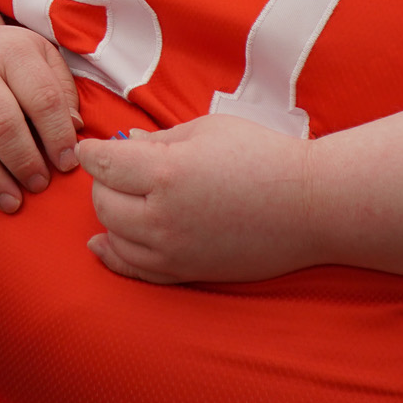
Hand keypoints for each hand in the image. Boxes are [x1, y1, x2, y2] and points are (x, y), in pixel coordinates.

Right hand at [0, 25, 80, 215]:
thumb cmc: (8, 61)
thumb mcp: (43, 57)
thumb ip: (62, 91)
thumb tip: (74, 129)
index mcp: (12, 53)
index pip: (41, 97)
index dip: (58, 135)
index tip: (68, 163)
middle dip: (24, 161)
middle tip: (40, 185)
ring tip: (13, 202)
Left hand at [79, 115, 320, 283]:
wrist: (311, 207)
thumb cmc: (264, 156)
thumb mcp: (208, 130)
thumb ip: (160, 140)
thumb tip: (126, 145)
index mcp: (166, 173)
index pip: (103, 164)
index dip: (93, 152)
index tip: (92, 147)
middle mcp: (162, 217)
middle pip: (103, 202)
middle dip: (103, 181)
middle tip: (118, 168)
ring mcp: (173, 251)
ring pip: (114, 237)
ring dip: (111, 215)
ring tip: (122, 197)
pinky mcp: (187, 272)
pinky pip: (136, 270)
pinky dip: (114, 256)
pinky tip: (102, 245)